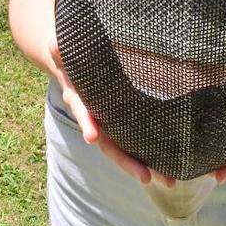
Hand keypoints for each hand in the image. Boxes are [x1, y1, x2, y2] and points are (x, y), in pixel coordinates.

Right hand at [48, 38, 176, 187]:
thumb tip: (52, 43)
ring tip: (170, 182)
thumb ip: (59, 52)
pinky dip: (150, 159)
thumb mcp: (66, 56)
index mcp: (81, 101)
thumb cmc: (74, 62)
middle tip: (146, 178)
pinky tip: (173, 171)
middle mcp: (94, 119)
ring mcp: (108, 127)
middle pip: (109, 145)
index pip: (84, 113)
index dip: (87, 123)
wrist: (70, 71)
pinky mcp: (120, 127)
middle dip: (127, 162)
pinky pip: (135, 144)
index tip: (92, 137)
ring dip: (144, 167)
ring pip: (125, 152)